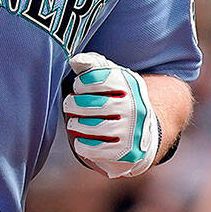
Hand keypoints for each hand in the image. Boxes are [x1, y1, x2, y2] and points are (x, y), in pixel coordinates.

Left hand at [62, 52, 159, 178]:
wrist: (141, 131)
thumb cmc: (118, 99)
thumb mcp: (111, 77)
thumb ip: (92, 65)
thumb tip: (76, 60)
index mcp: (130, 85)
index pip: (99, 79)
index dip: (82, 83)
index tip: (79, 87)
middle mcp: (135, 107)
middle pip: (96, 105)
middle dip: (75, 105)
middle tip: (69, 105)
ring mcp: (132, 131)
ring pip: (95, 128)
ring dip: (76, 125)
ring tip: (73, 122)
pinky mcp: (125, 151)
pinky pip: (96, 149)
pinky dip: (82, 145)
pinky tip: (80, 140)